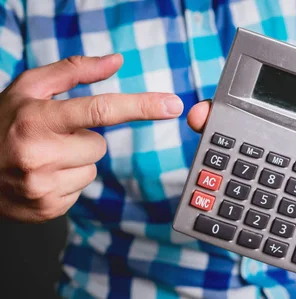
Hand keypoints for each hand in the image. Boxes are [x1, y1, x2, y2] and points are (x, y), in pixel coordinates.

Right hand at [0, 54, 183, 222]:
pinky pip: (80, 191)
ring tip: (43, 157)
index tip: (172, 104)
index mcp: (38, 118)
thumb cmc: (1, 122)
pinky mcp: (47, 209)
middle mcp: (39, 154)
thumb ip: (74, 72)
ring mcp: (42, 187)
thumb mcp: (29, 87)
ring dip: (74, 162)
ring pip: (92, 170)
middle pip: (99, 145)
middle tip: (50, 138)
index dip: (141, 106)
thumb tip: (117, 61)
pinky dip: (65, 181)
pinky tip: (41, 175)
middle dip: (81, 139)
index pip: (101, 110)